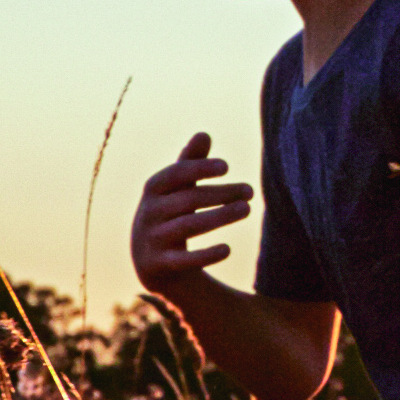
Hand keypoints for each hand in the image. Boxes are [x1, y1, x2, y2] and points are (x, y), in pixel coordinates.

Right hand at [129, 134, 252, 297]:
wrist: (151, 263)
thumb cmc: (169, 215)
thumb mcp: (176, 190)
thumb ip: (190, 163)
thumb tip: (204, 134)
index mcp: (153, 190)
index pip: (175, 174)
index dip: (199, 168)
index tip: (226, 167)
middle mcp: (149, 213)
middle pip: (188, 200)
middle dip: (221, 194)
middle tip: (250, 192)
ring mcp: (152, 240)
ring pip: (189, 226)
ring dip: (220, 216)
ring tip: (247, 209)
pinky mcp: (160, 266)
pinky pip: (184, 260)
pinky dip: (206, 254)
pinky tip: (227, 249)